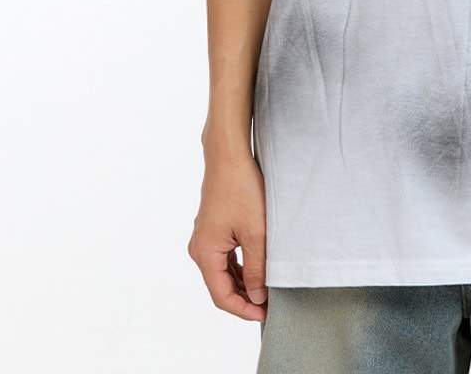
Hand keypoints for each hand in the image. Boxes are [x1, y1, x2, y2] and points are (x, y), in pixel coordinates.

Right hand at [188, 153, 268, 321]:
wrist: (229, 156)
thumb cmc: (241, 189)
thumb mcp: (255, 233)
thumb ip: (256, 269)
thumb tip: (257, 297)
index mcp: (205, 254)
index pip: (222, 296)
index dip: (244, 310)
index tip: (266, 315)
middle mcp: (199, 249)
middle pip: (220, 287)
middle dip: (245, 298)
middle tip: (270, 305)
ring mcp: (204, 238)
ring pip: (223, 273)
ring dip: (243, 283)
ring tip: (267, 289)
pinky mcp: (212, 229)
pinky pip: (224, 258)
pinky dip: (239, 268)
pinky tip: (257, 269)